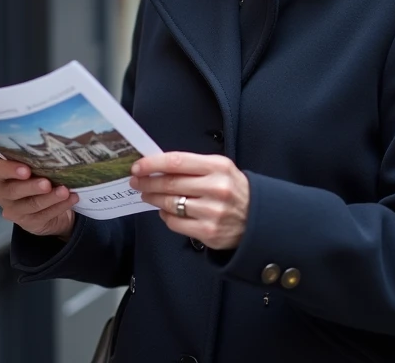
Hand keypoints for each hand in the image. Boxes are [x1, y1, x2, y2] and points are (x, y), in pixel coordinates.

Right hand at [0, 159, 78, 239]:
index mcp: (1, 175)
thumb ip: (37, 160)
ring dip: (50, 198)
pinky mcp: (28, 223)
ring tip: (65, 191)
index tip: (26, 170)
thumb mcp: (35, 167)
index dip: (9, 170)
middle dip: (32, 186)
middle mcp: (2, 194)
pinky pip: (44, 215)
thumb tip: (56, 150)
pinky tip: (71, 198)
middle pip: (13, 191)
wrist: (49, 203)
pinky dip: (59, 206)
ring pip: (30, 205)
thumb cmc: (39, 177)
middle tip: (47, 183)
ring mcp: (13, 211)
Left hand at [129, 152, 249, 250]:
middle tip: (136, 181)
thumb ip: (193, 166)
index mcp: (218, 167)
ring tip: (147, 195)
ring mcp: (212, 212)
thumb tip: (158, 167)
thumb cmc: (233, 189)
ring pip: (170, 204)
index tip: (138, 166)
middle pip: (170, 183)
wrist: (258, 218)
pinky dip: (166, 216)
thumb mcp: (221, 169)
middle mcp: (216, 188)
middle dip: (148, 182)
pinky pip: (176, 223)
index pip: (177, 162)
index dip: (153, 164)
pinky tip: (164, 211)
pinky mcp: (209, 232)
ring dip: (153, 199)